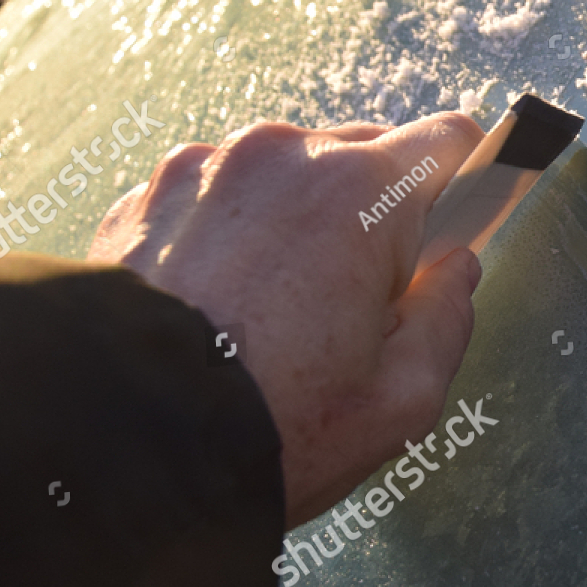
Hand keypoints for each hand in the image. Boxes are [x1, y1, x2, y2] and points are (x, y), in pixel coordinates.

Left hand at [87, 112, 485, 526]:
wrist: (118, 446)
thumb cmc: (269, 428)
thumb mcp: (402, 400)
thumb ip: (449, 318)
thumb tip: (454, 271)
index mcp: (360, 194)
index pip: (448, 140)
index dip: (469, 177)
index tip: (462, 215)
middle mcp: (282, 157)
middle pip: (365, 154)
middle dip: (378, 212)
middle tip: (363, 298)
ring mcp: (205, 168)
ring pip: (288, 174)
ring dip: (301, 219)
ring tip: (279, 309)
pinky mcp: (147, 196)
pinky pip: (219, 196)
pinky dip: (235, 233)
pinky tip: (223, 304)